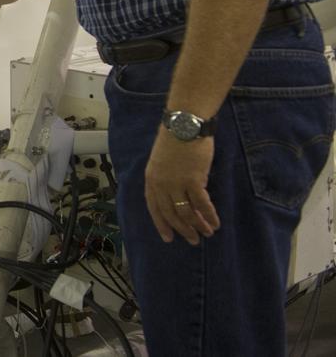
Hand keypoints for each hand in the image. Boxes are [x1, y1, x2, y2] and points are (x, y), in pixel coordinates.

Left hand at [144, 130, 219, 244]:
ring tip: (207, 234)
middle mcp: (161, 184)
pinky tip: (215, 223)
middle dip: (182, 229)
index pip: (154, 207)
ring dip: (197, 225)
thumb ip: (166, 179)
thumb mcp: (161, 161)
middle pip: (170, 213)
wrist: (184, 126)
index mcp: (151, 179)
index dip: (161, 224)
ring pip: (186, 212)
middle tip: (192, 240)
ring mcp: (176, 183)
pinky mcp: (193, 181)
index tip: (168, 238)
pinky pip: (202, 205)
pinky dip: (209, 216)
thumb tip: (177, 196)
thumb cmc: (175, 140)